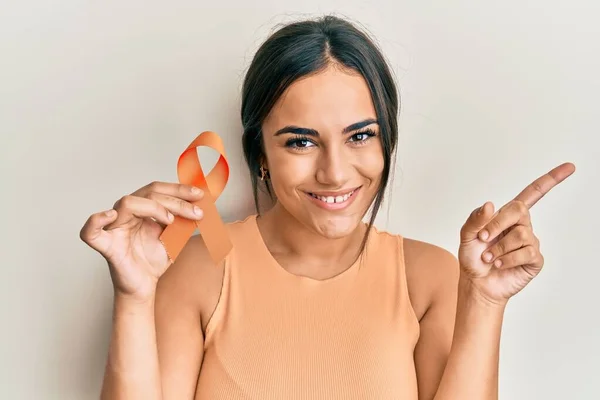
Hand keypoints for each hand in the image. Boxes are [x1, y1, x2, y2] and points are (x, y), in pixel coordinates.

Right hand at [79, 182, 203, 300]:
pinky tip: (111, 215)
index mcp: (141, 208)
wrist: (144, 286)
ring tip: (171, 220)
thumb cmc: (154, 260)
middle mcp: (126, 213)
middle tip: (197, 211)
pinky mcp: (106, 245)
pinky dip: (96, 220)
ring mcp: (115, 227)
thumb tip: (202, 206)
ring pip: (128, 202)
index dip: (179, 190)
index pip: (158, 189)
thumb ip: (184, 221)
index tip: (200, 195)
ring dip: (155, 207)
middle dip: (176, 199)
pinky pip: (90, 232)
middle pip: (148, 193)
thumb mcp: (175, 237)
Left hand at [458, 162, 575, 304]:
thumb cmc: (472, 257)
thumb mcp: (466, 235)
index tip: (569, 167)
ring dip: (499, 247)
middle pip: (520, 209)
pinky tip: (499, 264)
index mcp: (507, 215)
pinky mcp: (534, 259)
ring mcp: (530, 242)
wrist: (477, 283)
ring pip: (521, 234)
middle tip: (483, 237)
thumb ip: (475, 219)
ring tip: (489, 257)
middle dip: (498, 223)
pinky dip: (507, 259)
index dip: (551, 179)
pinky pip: (526, 252)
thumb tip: (489, 205)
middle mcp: (522, 226)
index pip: (533, 193)